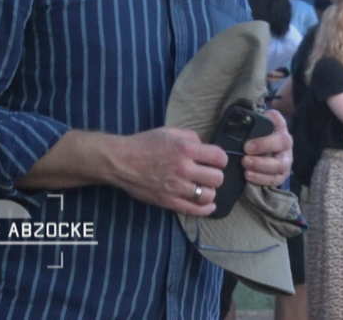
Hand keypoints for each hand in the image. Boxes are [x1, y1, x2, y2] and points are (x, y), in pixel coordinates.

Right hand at [112, 127, 229, 216]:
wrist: (121, 161)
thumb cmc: (144, 144)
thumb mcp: (170, 132)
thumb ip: (191, 137)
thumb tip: (205, 147)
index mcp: (186, 149)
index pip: (219, 157)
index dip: (221, 159)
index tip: (216, 161)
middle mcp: (184, 169)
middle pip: (217, 178)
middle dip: (216, 175)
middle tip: (209, 174)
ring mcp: (177, 187)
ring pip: (208, 195)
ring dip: (209, 191)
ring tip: (204, 187)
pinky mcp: (168, 201)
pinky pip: (194, 210)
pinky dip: (206, 209)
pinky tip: (209, 205)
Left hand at [241, 110, 293, 185]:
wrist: (261, 148)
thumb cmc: (255, 134)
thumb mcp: (253, 124)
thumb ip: (249, 123)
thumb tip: (237, 125)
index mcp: (280, 126)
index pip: (277, 124)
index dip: (264, 139)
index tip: (246, 146)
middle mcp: (286, 142)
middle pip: (283, 144)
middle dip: (263, 152)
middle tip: (244, 159)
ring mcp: (287, 159)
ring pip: (281, 165)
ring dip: (262, 168)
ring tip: (246, 171)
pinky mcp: (283, 173)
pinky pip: (277, 179)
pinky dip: (262, 179)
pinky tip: (249, 177)